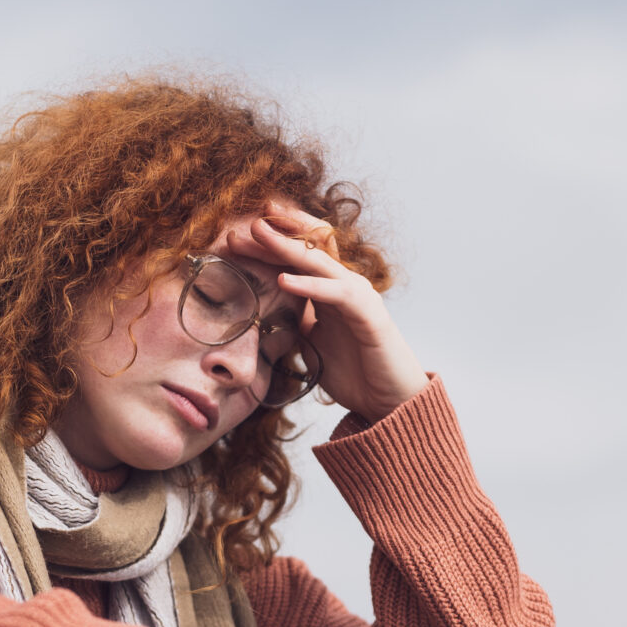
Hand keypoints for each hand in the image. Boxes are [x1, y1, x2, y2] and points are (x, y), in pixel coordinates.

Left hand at [240, 209, 428, 420]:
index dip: (271, 242)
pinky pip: (336, 293)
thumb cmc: (355, 373)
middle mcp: (344, 286)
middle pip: (305, 250)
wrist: (389, 401)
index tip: (238, 233)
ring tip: (258, 234)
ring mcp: (357, 296)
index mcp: (329, 292)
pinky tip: (283, 280)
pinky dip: (309, 285)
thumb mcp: (312, 344)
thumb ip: (295, 324)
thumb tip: (264, 317)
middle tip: (241, 225)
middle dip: (273, 234)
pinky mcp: (368, 314)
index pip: (298, 257)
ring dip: (287, 247)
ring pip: (319, 262)